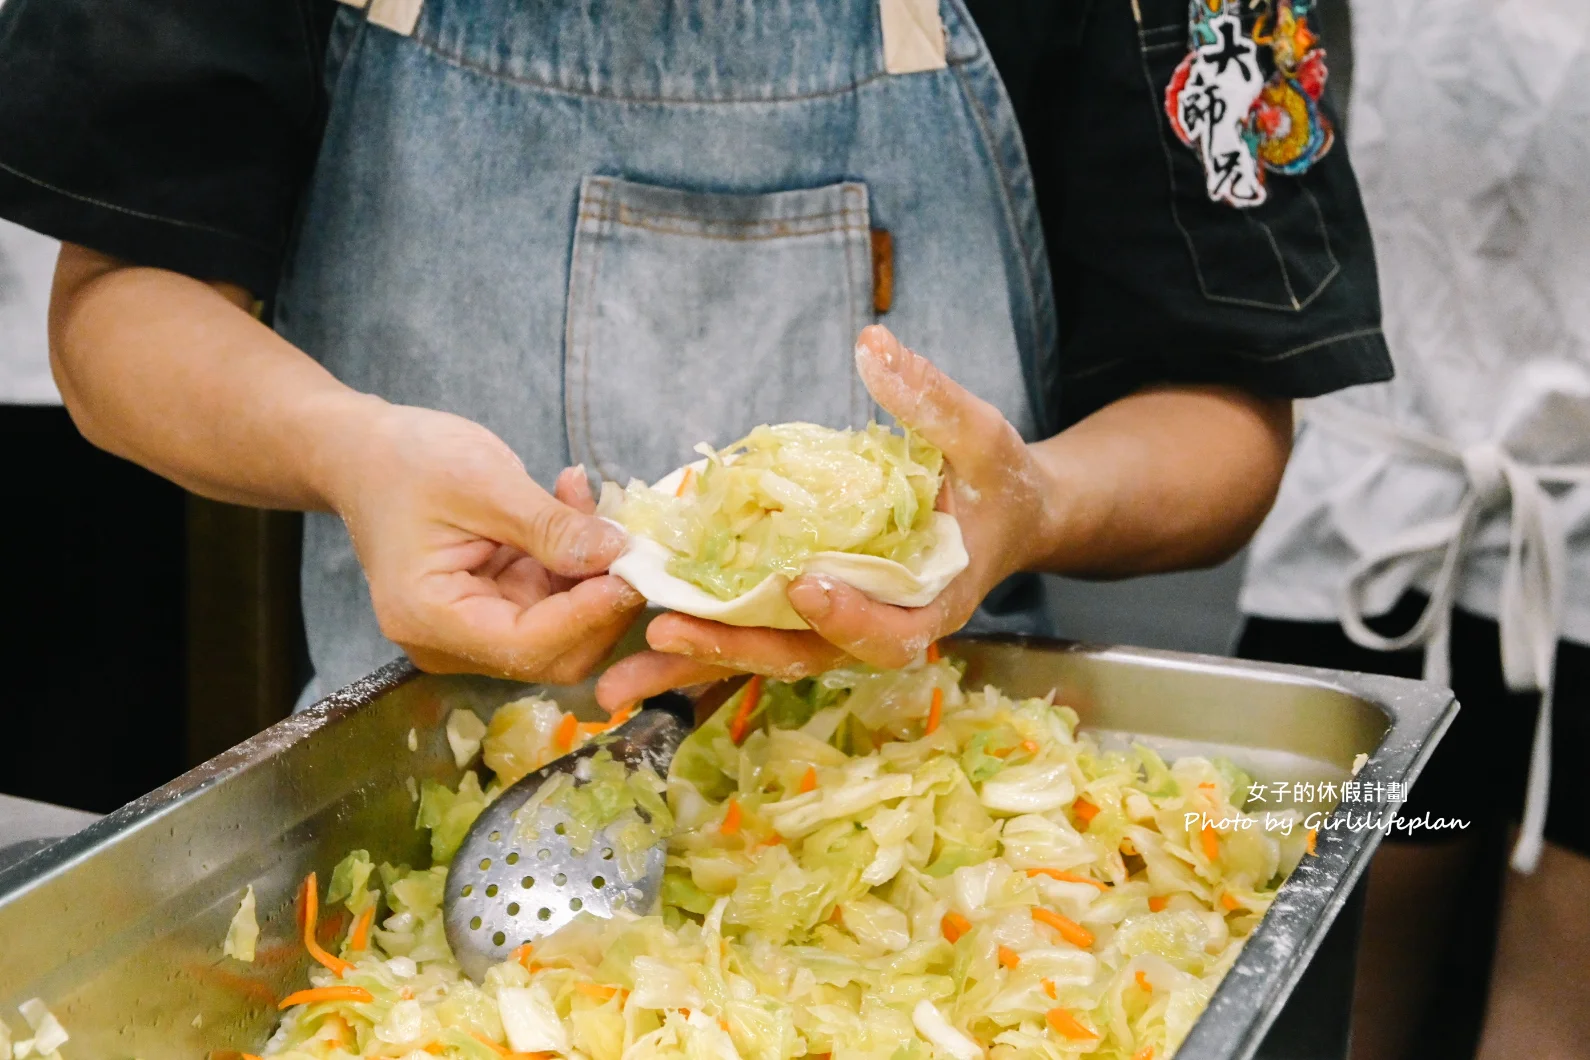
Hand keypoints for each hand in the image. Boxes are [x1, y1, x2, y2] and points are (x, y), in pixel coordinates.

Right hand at [326, 403, 644, 683]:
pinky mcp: (495, 610)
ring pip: (563, 629)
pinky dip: (574, 561)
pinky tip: (572, 505)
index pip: (527, 644)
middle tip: (630, 539)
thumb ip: (550, 526)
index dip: (589, 613)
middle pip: (553, 653)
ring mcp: (474, 631)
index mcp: (429, 618)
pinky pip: (553, 601)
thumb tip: (617, 554)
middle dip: (600, 602)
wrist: (365, 454)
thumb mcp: (482, 481)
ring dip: (592, 574)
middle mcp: (450, 643)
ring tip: (586, 500)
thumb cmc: (406, 461)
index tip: (634, 570)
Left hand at [595, 324, 1055, 709]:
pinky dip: (699, 638)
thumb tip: (872, 344)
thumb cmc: (996, 482)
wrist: (999, 519)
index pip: (892, 631)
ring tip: (615, 676)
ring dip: (693, 664)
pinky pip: (751, 631)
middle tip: (662, 637)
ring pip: (764, 654)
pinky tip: (631, 641)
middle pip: (804, 655)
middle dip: (732, 651)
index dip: (850, 617)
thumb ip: (933, 401)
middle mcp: (880, 628)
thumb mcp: (982, 437)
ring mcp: (838, 626)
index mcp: (933, 602)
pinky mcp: (806, 612)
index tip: (805, 586)